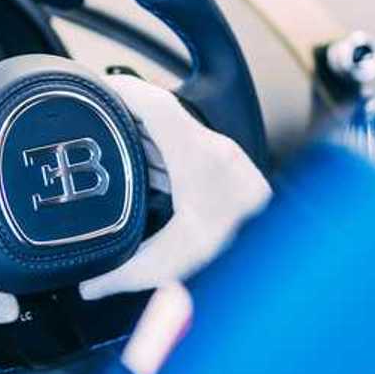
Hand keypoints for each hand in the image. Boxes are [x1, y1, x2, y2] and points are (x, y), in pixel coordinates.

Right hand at [78, 75, 271, 299]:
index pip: (156, 105)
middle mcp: (216, 152)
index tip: (96, 87)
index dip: (123, 90)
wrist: (284, 263)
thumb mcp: (175, 266)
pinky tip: (147, 178)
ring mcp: (225, 161)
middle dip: (126, 117)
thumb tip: (91, 285)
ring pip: (176, 136)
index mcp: (200, 159)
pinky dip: (163, 158)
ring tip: (110, 146)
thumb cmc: (243, 256)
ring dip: (145, 139)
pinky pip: (188, 153)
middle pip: (162, 118)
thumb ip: (125, 274)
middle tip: (92, 120)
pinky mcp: (229, 174)